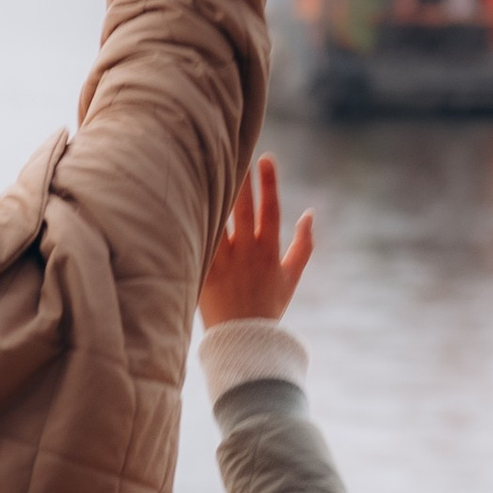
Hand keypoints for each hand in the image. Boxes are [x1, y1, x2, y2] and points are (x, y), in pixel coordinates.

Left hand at [200, 156, 314, 327]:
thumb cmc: (269, 309)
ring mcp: (224, 262)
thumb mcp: (292, 277)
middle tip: (233, 150)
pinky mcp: (203, 272)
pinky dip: (192, 222)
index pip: (270, 209)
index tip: (265, 157)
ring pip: (217, 220)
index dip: (269, 183)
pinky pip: (197, 241)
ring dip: (213, 195)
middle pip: (241, 208)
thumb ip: (303, 245)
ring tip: (204, 167)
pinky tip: (182, 200)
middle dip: (240, 179)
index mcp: (269, 251)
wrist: (244, 342)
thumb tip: (310, 214)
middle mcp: (247, 252)